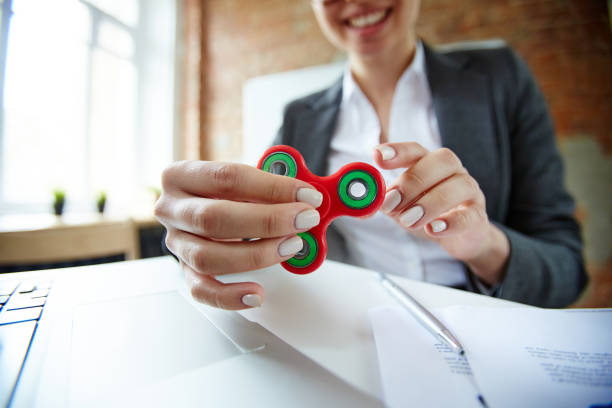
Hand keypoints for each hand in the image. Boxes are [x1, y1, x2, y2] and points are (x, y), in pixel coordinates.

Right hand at [154, 161, 322, 309]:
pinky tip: (257, 293)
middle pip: (213, 217)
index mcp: (180, 175)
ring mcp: (175, 243)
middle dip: (267, 221)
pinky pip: (202, 290)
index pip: (226, 178)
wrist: (209, 208)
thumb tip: (313, 197)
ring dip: (256, 255)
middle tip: (305, 220)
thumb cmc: (230, 193)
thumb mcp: (247, 179)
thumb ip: (275, 185)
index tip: (307, 195)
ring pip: (208, 257)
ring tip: (292, 247)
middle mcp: (170, 209)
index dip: (271, 187)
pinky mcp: (184, 272)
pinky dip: (230, 296)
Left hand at [373, 143, 509, 284]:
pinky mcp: (478, 216)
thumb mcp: (401, 207)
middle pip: (440, 161)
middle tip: (391, 203)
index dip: (397, 151)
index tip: (377, 156)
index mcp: (429, 163)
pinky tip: (433, 229)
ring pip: (458, 186)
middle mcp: (452, 171)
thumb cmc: (427, 214)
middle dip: (412, 181)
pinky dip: (451, 222)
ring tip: (408, 221)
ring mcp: (469, 191)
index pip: (416, 149)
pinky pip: (470, 215)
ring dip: (429, 203)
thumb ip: (383, 202)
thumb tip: (361, 204)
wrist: (461, 237)